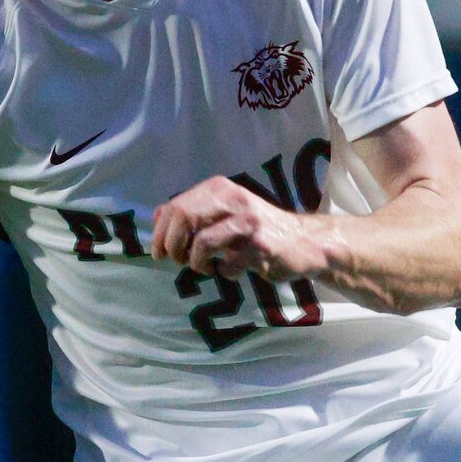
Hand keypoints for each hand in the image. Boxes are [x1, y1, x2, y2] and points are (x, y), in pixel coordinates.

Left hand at [150, 175, 326, 280]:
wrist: (303, 242)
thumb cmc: (256, 231)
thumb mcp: (224, 212)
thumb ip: (193, 211)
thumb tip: (157, 216)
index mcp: (219, 188)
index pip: (175, 206)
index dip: (159, 233)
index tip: (159, 253)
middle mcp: (233, 199)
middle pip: (183, 217)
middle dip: (173, 246)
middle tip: (178, 261)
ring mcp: (248, 222)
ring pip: (202, 243)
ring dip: (196, 263)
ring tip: (205, 268)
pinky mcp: (260, 246)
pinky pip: (226, 265)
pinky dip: (223, 273)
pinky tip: (231, 270)